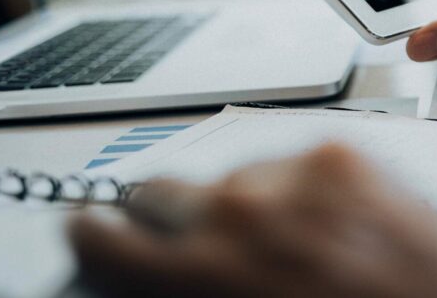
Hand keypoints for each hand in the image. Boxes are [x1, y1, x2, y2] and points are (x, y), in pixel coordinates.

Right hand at [69, 145, 436, 297]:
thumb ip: (190, 292)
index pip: (102, 234)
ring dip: (239, 204)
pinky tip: (327, 226)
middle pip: (159, 191)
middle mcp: (239, 211)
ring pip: (227, 174)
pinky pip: (284, 162)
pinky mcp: (340, 152)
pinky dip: (292, 189)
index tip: (98, 239)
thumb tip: (151, 277)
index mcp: (206, 270)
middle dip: (171, 222)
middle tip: (204, 252)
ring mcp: (292, 174)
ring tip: (288, 245)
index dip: (96, 240)